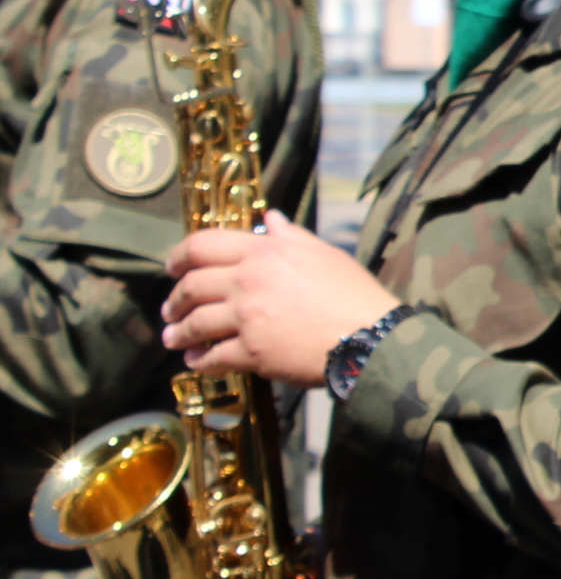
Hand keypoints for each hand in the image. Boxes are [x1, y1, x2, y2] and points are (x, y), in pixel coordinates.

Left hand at [162, 212, 401, 387]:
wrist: (370, 337)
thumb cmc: (353, 293)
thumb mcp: (324, 253)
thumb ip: (291, 235)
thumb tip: (271, 217)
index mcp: (265, 252)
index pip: (203, 245)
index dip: (179, 257)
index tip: (171, 268)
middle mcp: (248, 280)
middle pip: (192, 286)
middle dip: (175, 300)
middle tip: (171, 309)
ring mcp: (247, 317)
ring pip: (196, 323)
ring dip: (180, 332)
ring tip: (175, 338)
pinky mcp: (252, 351)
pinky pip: (213, 356)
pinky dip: (200, 360)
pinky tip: (196, 361)